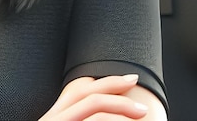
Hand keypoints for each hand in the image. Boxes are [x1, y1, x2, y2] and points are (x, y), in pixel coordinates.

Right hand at [39, 74, 163, 120]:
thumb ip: (81, 118)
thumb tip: (111, 115)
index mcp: (54, 117)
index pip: (77, 89)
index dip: (104, 81)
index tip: (127, 79)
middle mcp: (53, 117)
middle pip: (85, 92)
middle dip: (114, 85)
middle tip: (135, 82)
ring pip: (92, 105)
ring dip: (120, 106)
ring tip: (143, 114)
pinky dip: (114, 120)